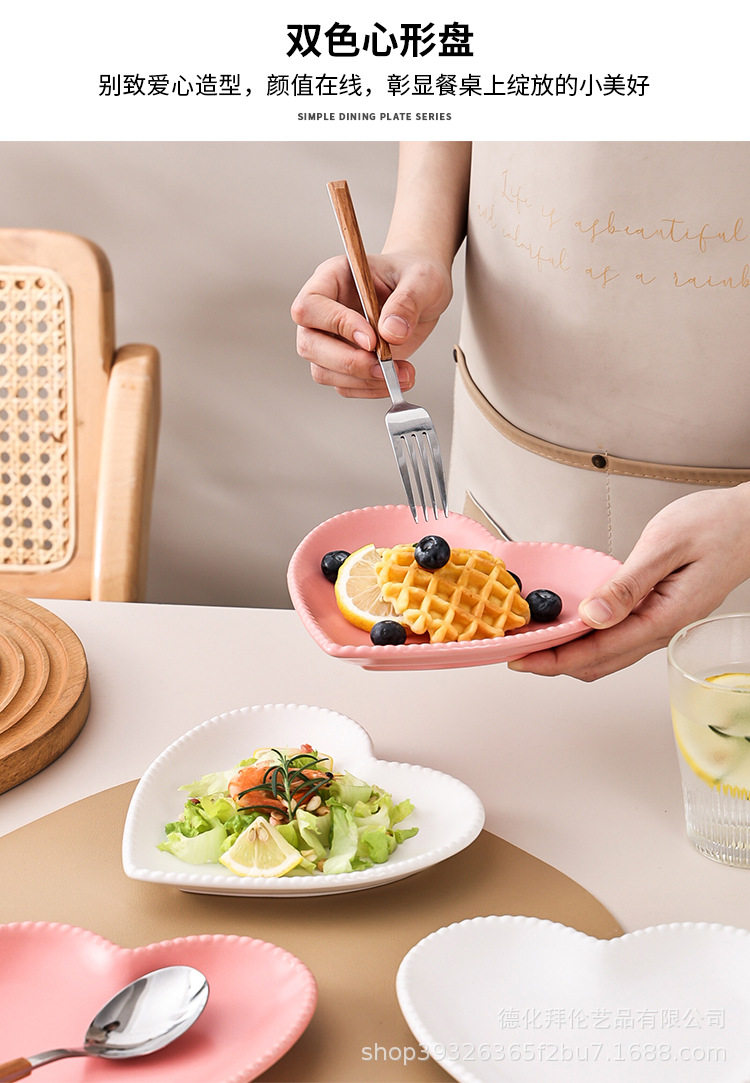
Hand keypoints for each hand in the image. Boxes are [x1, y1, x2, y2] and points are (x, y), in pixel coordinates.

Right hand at [291, 251, 452, 398]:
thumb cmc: (417, 275)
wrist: (425, 293)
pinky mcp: (344, 363)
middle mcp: (324, 311)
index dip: (336, 325)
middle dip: (348, 362)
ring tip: (402, 373)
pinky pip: (346, 385)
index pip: (311, 306)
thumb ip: (407, 302)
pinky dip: (371, 388)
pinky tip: (398, 378)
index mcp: (332, 278)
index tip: (372, 340)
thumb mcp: (422, 279)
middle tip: (385, 366)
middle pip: (309, 344)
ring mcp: (330, 340)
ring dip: (363, 380)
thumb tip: (391, 332)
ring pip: (324, 371)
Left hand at [508, 484, 749, 680]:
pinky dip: (588, 637)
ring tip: (534, 641)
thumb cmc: (718, 525)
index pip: (599, 650)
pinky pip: (619, 636)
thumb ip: (629, 584)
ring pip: (609, 653)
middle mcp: (663, 629)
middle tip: (515, 653)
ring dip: (570, 652)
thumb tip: (593, 615)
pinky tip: (569, 624)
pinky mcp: (660, 613)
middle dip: (555, 662)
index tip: (521, 658)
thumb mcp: (667, 545)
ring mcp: (663, 624)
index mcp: (664, 617)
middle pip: (600, 661)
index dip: (556, 658)